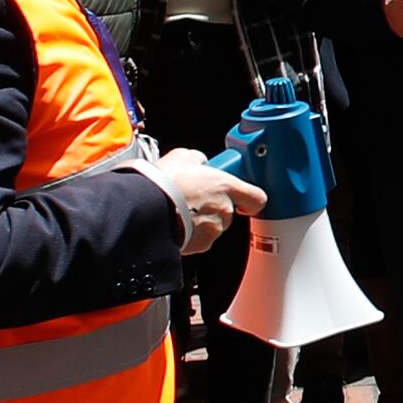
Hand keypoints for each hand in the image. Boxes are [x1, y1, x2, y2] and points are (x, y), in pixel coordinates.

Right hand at [146, 147, 265, 257]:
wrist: (144, 207)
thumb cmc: (162, 181)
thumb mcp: (182, 157)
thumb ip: (198, 160)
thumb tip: (200, 162)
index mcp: (226, 186)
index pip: (257, 198)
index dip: (251, 199)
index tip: (245, 199)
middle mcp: (224, 210)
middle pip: (229, 213)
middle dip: (215, 208)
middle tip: (194, 200)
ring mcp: (212, 231)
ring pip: (213, 227)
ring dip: (201, 221)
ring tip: (179, 211)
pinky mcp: (198, 246)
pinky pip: (199, 240)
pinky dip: (190, 235)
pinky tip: (175, 224)